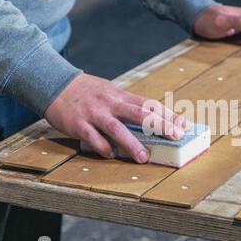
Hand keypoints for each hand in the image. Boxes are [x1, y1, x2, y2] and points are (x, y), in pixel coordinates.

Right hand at [45, 73, 190, 162]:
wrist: (55, 83)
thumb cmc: (88, 91)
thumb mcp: (111, 92)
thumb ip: (128, 105)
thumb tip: (151, 119)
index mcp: (121, 95)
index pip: (150, 104)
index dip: (169, 115)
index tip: (185, 125)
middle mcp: (111, 103)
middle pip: (140, 113)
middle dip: (160, 125)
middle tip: (176, 136)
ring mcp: (95, 113)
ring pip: (117, 128)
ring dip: (132, 144)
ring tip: (144, 157)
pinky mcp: (78, 123)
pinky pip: (93, 138)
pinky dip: (103, 148)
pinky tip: (111, 155)